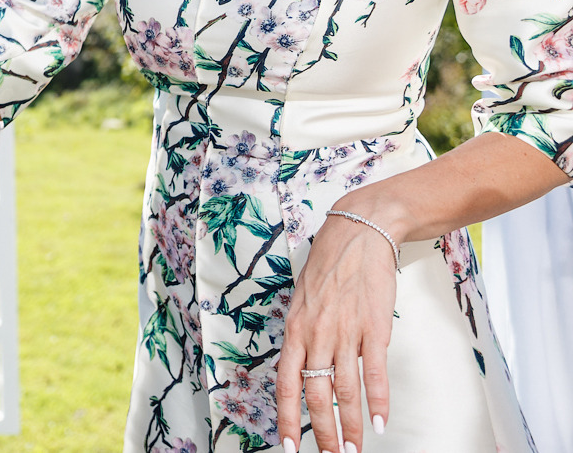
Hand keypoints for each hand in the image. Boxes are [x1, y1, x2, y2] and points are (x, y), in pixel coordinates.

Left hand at [276, 201, 399, 452]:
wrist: (356, 235)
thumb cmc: (328, 268)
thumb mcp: (302, 301)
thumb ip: (303, 335)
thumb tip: (305, 368)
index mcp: (295, 330)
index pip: (287, 383)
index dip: (287, 417)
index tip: (290, 445)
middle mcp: (316, 335)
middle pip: (316, 394)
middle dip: (322, 432)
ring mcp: (345, 333)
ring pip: (344, 389)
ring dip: (350, 425)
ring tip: (353, 450)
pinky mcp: (374, 328)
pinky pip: (374, 372)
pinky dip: (378, 401)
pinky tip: (380, 422)